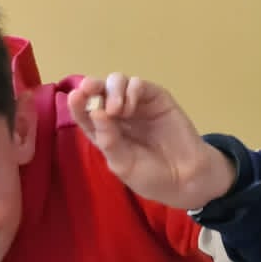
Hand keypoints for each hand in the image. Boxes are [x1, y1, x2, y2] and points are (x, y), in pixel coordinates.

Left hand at [69, 73, 235, 212]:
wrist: (186, 179)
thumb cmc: (152, 177)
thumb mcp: (124, 165)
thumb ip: (108, 140)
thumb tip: (95, 112)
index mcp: (106, 133)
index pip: (86, 114)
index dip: (78, 104)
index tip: (74, 97)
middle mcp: (119, 116)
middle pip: (100, 91)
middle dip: (92, 86)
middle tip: (89, 89)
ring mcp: (138, 105)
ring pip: (117, 82)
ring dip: (112, 90)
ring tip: (117, 110)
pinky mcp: (156, 98)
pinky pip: (139, 84)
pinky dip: (131, 90)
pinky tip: (131, 106)